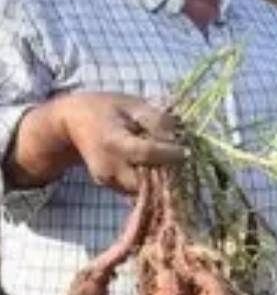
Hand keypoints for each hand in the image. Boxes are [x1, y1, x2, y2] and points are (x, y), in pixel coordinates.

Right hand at [4, 92, 185, 192]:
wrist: (72, 122)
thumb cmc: (105, 109)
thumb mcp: (131, 104)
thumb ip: (155, 119)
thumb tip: (176, 136)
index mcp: (112, 142)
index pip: (146, 153)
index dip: (170, 154)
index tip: (186, 151)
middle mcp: (108, 166)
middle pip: (146, 179)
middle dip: (166, 173)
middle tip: (179, 160)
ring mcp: (107, 179)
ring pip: (142, 189)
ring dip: (159, 180)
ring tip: (168, 163)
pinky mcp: (109, 185)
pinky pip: (135, 190)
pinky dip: (149, 182)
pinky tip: (156, 167)